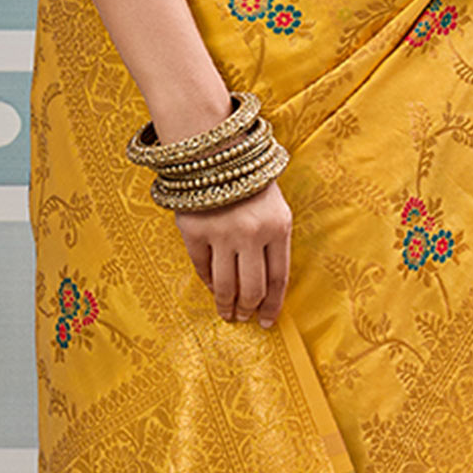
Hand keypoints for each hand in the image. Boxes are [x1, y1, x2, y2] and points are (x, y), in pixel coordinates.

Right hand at [173, 177, 291, 326]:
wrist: (214, 151)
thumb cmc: (250, 184)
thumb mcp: (275, 209)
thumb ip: (274, 243)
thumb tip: (266, 290)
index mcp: (278, 227)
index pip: (279, 278)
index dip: (273, 305)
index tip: (267, 321)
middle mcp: (250, 233)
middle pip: (252, 288)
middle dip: (248, 308)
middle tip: (244, 317)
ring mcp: (221, 233)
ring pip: (225, 284)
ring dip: (226, 304)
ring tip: (227, 313)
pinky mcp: (193, 231)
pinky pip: (202, 268)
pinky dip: (208, 283)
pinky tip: (213, 289)